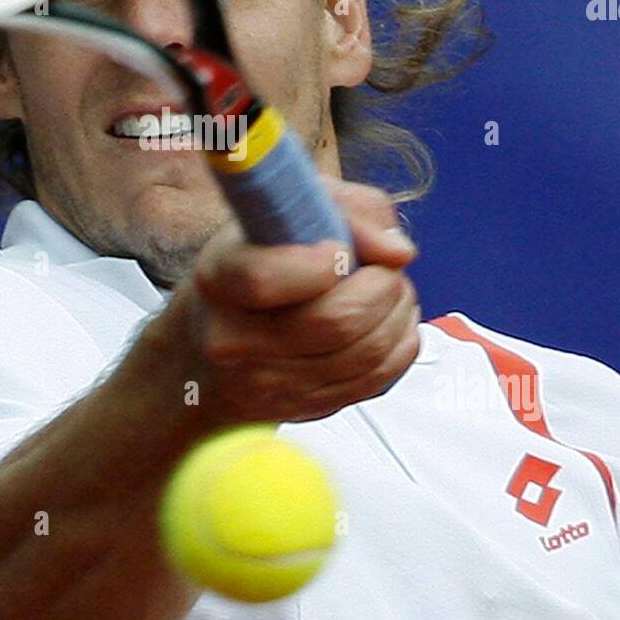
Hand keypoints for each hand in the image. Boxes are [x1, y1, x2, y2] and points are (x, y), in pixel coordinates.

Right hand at [172, 180, 421, 426]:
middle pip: (336, 321)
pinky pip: (376, 379)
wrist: (221, 342)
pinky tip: (390, 322)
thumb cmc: (262, 260)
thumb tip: (397, 251)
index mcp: (220, 278)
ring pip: (366, 353)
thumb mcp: (289, 213)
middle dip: (383, 287)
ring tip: (392, 291)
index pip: (266, 279)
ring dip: (398, 314)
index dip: (322, 262)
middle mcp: (234, 338)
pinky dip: (399, 345)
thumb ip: (350, 210)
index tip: (341, 249)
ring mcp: (268, 383)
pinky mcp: (303, 409)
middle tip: (387, 269)